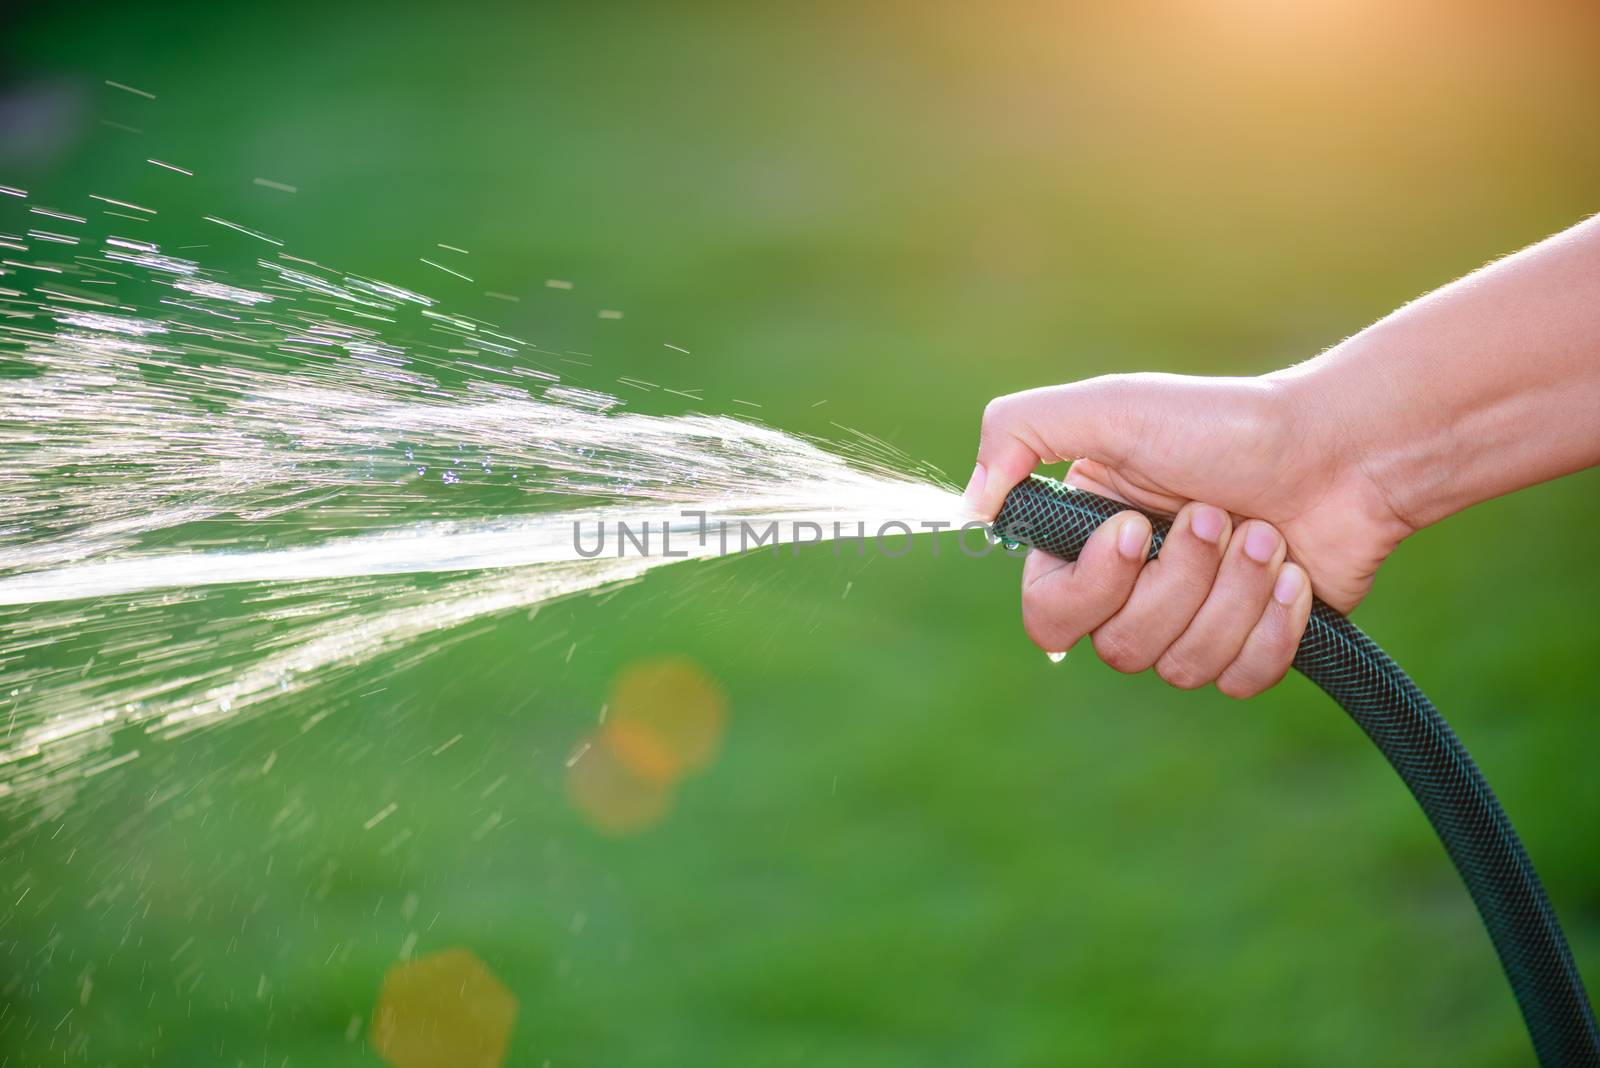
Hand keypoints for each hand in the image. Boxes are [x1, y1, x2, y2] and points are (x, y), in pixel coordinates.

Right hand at [966, 372, 1413, 695]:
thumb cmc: (1226, 424)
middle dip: (1182, 580)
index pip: (1049, 615)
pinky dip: (1272, 627)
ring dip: (1233, 595)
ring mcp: (1193, 624)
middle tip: (1220, 515)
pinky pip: (1238, 680)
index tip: (1136, 529)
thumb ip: (1018, 432)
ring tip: (1266, 537)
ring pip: (1183, 667)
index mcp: (1088, 543)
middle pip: (1121, 647)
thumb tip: (970, 506)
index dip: (1093, 587)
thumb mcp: (1111, 405)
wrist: (1343, 450)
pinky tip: (1294, 577)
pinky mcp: (1252, 648)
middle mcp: (1132, 591)